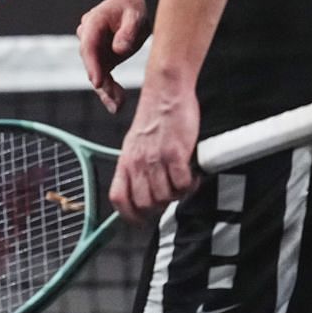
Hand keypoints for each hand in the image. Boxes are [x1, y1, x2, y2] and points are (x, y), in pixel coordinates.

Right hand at [77, 0, 150, 113]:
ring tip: (118, 106)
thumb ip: (127, 32)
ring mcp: (95, 47)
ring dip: (105, 90)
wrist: (141, 1)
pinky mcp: (104, 56)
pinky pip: (103, 75)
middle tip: (116, 101)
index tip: (97, 83)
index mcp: (94, 21)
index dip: (92, 65)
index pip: (88, 45)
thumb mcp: (136, 16)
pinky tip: (118, 102)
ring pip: (95, 72)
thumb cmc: (138, 4)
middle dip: (101, 83)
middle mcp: (89, 35)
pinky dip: (110, 89)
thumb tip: (118, 49)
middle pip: (90, 62)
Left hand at [109, 78, 199, 223]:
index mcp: (125, 161)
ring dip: (179, 194)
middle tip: (172, 194)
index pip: (118, 199)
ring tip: (184, 180)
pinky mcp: (175, 153)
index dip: (129, 215)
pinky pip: (183, 184)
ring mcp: (156, 159)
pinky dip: (191, 185)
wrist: (166, 92)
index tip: (142, 219)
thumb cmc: (154, 118)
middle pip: (145, 204)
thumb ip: (136, 168)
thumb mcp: (135, 144)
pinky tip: (193, 174)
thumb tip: (142, 193)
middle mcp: (137, 162)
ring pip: (166, 197)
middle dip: (161, 206)